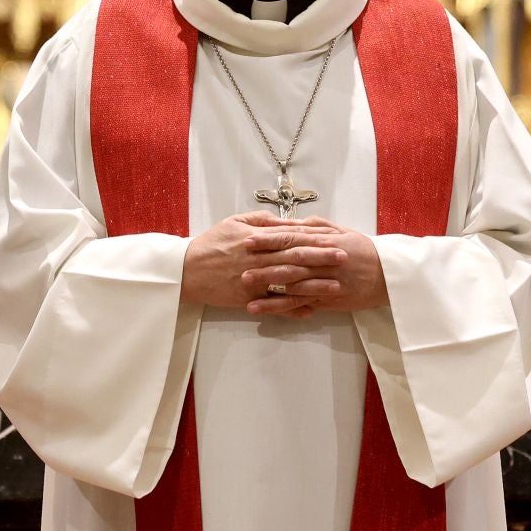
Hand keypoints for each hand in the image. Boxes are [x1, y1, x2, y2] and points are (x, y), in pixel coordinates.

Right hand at [182, 212, 346, 312]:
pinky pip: (274, 305)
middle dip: (321, 257)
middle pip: (294, 257)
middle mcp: (257, 258)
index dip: (314, 237)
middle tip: (344, 257)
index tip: (334, 237)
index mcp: (255, 238)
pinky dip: (292, 308)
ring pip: (289, 282)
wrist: (186, 271)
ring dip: (314, 284)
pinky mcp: (248, 299)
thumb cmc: (211, 244)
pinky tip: (311, 310)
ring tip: (336, 285)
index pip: (290, 236)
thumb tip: (284, 220)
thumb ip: (261, 221)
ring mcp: (253, 281)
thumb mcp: (233, 223)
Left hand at [241, 216, 388, 318]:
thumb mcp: (343, 232)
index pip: (292, 238)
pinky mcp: (327, 299)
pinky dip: (280, 306)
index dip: (269, 239)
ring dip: (267, 285)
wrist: (389, 276)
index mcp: (324, 241)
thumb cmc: (364, 251)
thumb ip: (317, 226)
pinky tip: (262, 308)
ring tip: (245, 286)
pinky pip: (300, 303)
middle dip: (262, 261)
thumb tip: (295, 222)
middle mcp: (323, 260)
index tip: (248, 239)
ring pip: (292, 282)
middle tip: (238, 262)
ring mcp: (325, 281)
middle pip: (288, 260)